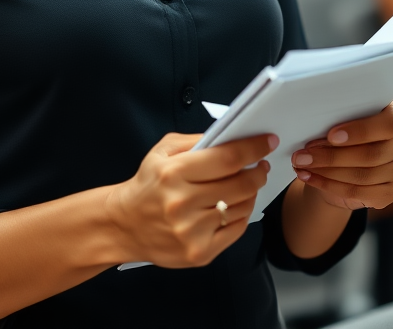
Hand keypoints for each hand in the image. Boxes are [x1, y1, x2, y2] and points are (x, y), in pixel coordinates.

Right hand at [106, 132, 276, 267]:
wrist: (125, 224)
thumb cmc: (148, 184)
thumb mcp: (162, 151)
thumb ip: (195, 141)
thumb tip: (230, 139)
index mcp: (174, 173)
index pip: (226, 158)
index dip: (252, 148)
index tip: (267, 141)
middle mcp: (183, 203)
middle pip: (240, 184)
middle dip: (257, 172)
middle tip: (261, 166)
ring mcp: (192, 231)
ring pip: (241, 207)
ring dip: (251, 193)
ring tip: (247, 185)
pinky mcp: (199, 253)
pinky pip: (236, 230)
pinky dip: (242, 215)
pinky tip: (236, 205)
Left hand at [290, 100, 392, 210]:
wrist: (353, 147)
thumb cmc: (349, 120)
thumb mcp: (350, 109)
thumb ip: (343, 111)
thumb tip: (314, 119)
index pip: (388, 124)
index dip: (360, 131)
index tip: (331, 135)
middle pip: (372, 155)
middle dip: (332, 156)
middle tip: (303, 154)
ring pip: (363, 176)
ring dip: (327, 172)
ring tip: (301, 164)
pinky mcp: (392, 191)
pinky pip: (360, 192)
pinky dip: (329, 185)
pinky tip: (309, 177)